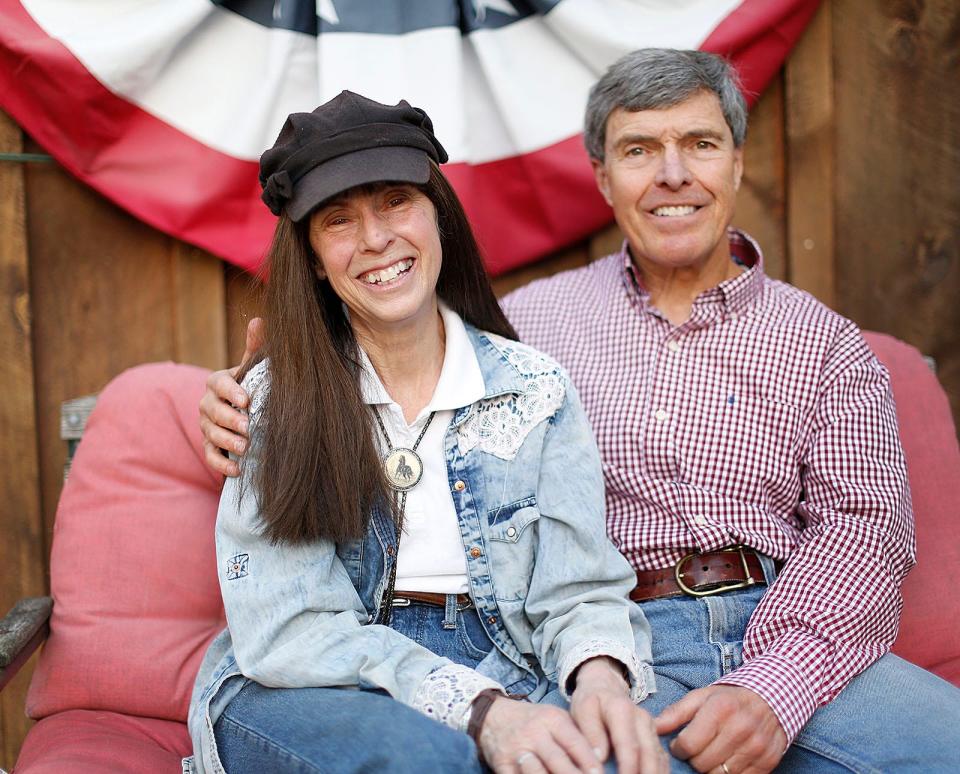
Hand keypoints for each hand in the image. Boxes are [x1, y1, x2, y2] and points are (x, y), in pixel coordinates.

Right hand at [199, 317, 264, 475]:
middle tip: (248, 428)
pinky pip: (211, 457)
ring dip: (227, 442)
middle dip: (229, 420)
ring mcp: (207, 427)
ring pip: (211, 434)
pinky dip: (222, 465)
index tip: (246, 400)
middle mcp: (208, 404)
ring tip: (246, 448)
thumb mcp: (255, 369)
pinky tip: (237, 470)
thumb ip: (256, 348)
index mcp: (218, 383)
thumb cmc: (253, 387)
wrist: (249, 414)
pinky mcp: (211, 448)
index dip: (230, 392)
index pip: (217, 384)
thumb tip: (259, 319)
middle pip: (212, 411)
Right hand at [478, 696, 603, 773]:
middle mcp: (534, 733)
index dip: (589, 761)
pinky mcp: (502, 763)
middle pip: (558, 761)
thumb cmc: (532, 721)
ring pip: (537, 772)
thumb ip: (575, 736)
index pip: (575, 743)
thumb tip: (600, 758)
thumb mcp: (555, 718)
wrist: (493, 715)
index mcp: (552, 720)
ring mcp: (517, 749)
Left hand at [570, 658, 667, 773]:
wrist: (604, 685)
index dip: (628, 768)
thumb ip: (591, 733)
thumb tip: (599, 758)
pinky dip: (658, 772)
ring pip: (658, 758)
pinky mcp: (654, 736)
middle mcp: (642, 719)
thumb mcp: (583, 711)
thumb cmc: (590, 701)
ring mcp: (651, 727)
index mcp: (622, 710)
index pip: (629, 746)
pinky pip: (661, 758)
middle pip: (650, 755)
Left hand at [654, 685, 785, 773]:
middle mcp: (740, 729)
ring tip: (709, 755)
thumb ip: (676, 713)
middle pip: (702, 763)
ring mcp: (756, 747)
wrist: (771, 699)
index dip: (678, 748)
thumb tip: (654, 727)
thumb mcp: (700, 696)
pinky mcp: (767, 762)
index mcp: (720, 709)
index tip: (679, 745)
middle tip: (695, 750)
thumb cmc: (729, 699)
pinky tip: (725, 761)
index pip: (688, 744)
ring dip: (710, 768)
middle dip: (693, 759)